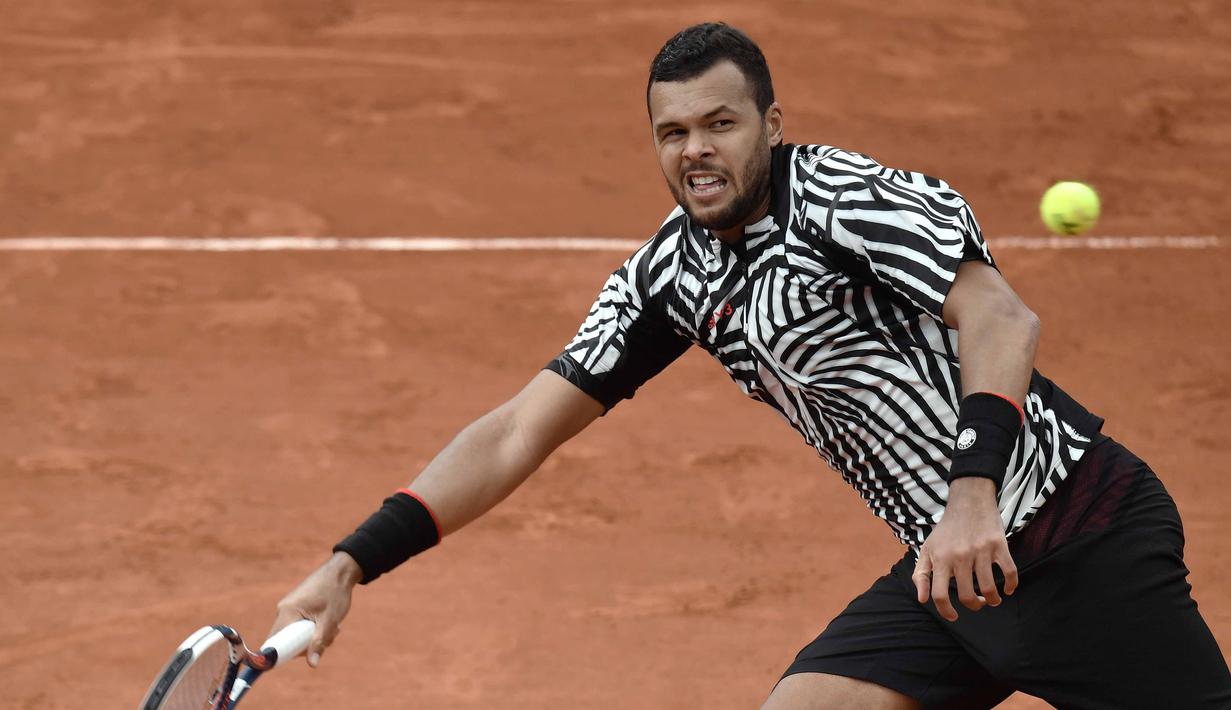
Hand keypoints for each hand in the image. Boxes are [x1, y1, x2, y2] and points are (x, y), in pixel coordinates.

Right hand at [270, 552, 362, 666]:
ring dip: (315, 636)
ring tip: (333, 627)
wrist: (341, 572)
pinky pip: (300, 626)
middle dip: (308, 644)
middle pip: (287, 641)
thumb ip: (319, 642)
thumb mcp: (329, 621)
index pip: (274, 641)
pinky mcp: (297, 608)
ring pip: (297, 634)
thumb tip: (313, 664)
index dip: (282, 654)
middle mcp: (284, 610)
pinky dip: (314, 629)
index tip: (299, 657)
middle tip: (328, 638)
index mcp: (287, 612)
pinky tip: (328, 622)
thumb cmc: (335, 593)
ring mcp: (290, 609)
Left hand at [912, 478, 1018, 621]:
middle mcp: (959, 556)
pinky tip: (1009, 589)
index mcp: (940, 558)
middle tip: (978, 603)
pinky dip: (1012, 586)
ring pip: (989, 588)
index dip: (946, 611)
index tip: (953, 616)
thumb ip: (921, 574)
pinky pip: (1010, 572)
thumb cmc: (946, 530)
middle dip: (974, 605)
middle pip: (967, 595)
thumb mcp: (927, 549)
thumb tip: (922, 599)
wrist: (968, 501)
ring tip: (993, 599)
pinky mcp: (998, 545)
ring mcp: (980, 550)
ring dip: (993, 600)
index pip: (939, 594)